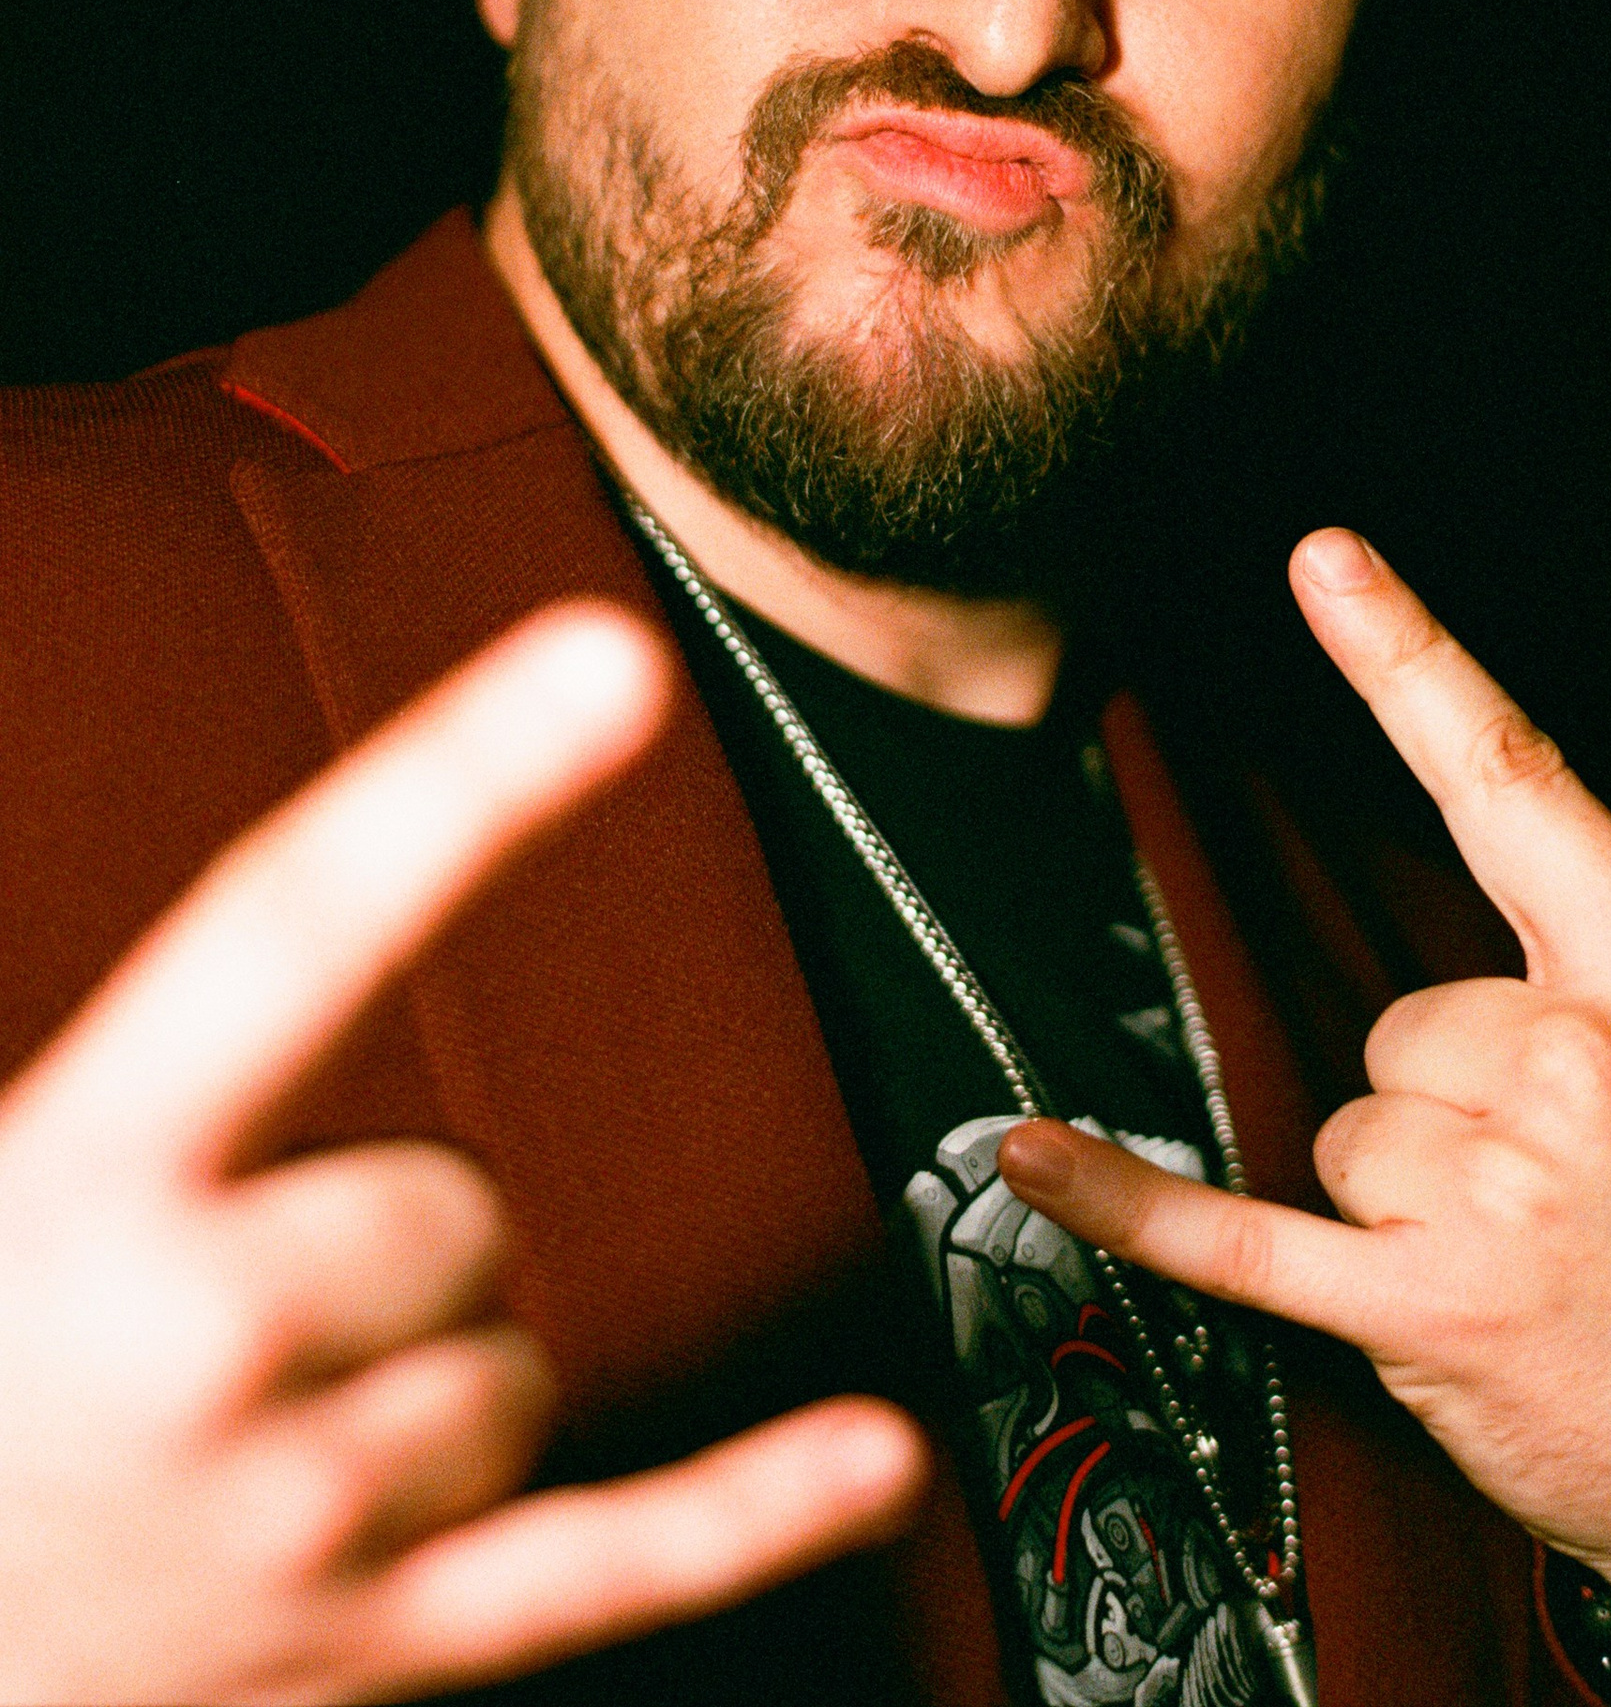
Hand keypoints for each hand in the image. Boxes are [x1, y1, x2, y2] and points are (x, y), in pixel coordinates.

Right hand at [0, 605, 926, 1704]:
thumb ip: (150, 1071)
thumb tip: (304, 931)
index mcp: (84, 1180)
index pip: (298, 924)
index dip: (461, 778)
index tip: (608, 659)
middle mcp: (203, 1341)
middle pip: (460, 1199)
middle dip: (391, 1228)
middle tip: (242, 1295)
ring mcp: (297, 1517)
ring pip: (519, 1364)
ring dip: (433, 1374)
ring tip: (265, 1425)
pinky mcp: (365, 1653)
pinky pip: (604, 1569)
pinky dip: (749, 1515)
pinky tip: (871, 1458)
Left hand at [1001, 530, 1610, 1706]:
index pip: (1513, 782)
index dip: (1410, 660)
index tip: (1325, 559)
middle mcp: (1576, 1066)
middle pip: (1400, 1006)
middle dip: (1453, 1094)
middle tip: (1559, 1184)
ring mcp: (1496, 1193)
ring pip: (1349, 1121)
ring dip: (1409, 1194)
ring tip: (1527, 1257)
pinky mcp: (1422, 1312)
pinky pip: (1244, 1235)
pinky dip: (1134, 1206)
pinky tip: (1033, 1157)